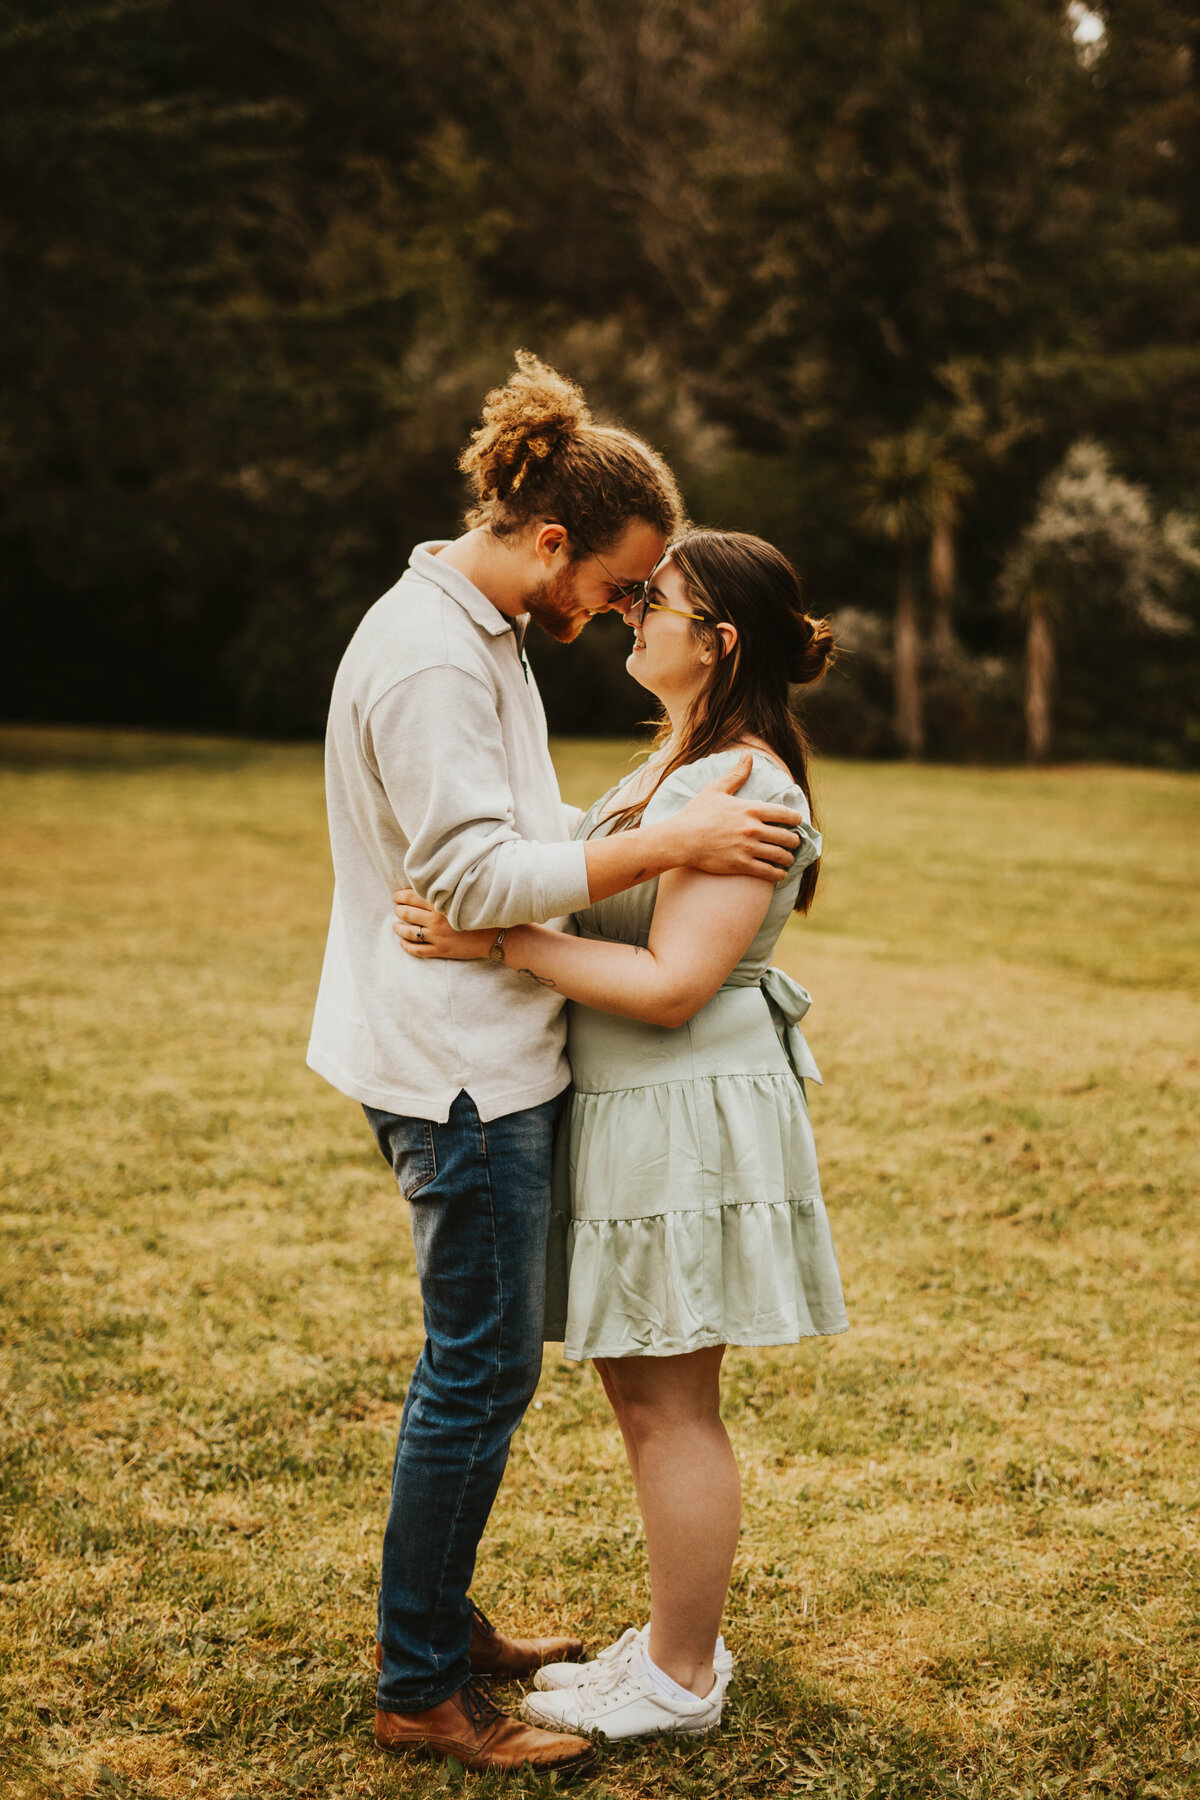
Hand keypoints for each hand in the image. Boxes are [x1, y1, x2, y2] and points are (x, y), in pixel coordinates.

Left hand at [392, 889, 497, 960]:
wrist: (496, 935)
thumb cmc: (481, 911)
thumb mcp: (463, 896)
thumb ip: (445, 891)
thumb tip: (428, 885)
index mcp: (441, 904)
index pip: (412, 897)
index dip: (400, 896)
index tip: (396, 896)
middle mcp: (436, 920)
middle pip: (407, 913)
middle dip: (399, 910)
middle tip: (397, 908)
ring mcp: (437, 937)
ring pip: (409, 932)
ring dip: (398, 928)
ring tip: (395, 925)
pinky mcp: (441, 950)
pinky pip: (417, 950)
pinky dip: (407, 946)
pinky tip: (402, 942)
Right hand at [673, 752, 802, 881]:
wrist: (681, 839)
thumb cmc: (697, 813)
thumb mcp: (716, 789)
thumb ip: (736, 774)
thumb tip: (748, 754)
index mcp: (750, 809)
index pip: (785, 814)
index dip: (795, 819)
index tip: (797, 822)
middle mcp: (753, 829)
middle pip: (787, 837)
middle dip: (794, 841)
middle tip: (794, 843)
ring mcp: (748, 848)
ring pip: (780, 855)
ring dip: (788, 858)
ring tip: (788, 859)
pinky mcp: (741, 865)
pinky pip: (768, 872)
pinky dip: (778, 874)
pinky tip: (780, 874)